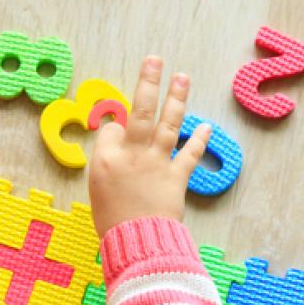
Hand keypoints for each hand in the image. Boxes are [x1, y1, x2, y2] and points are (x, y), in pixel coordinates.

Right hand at [88, 57, 208, 238]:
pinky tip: (205, 124)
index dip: (116, 129)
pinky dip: (199, 139)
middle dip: (149, 82)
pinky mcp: (177, 177)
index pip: (113, 128)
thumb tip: (117, 139)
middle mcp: (132, 154)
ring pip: (168, 123)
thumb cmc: (112, 222)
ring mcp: (157, 163)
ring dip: (177, 98)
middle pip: (141, 110)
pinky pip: (190, 153)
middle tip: (155, 59)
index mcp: (106, 158)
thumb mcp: (97, 188)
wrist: (137, 244)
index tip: (120, 132)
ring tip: (182, 76)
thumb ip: (108, 161)